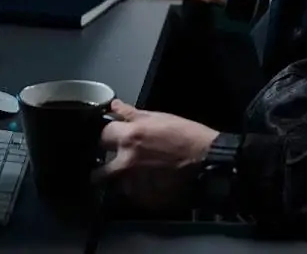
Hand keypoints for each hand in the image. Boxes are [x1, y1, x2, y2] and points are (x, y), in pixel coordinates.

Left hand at [95, 100, 218, 209]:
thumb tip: (115, 107)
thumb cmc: (186, 135)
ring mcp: (135, 185)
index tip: (112, 138)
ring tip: (141, 173)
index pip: (102, 136)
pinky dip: (139, 190)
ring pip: (117, 186)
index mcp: (129, 138)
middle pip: (98, 173)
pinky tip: (152, 182)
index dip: (108, 136)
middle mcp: (126, 164)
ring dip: (124, 180)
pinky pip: (134, 196)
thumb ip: (133, 114)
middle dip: (105, 168)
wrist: (208, 161)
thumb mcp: (160, 117)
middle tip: (118, 163)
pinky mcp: (145, 200)